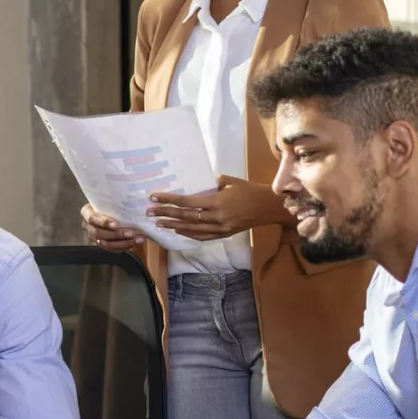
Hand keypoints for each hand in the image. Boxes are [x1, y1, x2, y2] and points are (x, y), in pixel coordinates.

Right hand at [81, 203, 143, 252]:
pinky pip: (112, 249)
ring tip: (138, 239)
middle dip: (116, 235)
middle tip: (131, 233)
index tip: (116, 224)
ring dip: (124, 243)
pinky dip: (125, 247)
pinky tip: (135, 242)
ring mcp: (94, 237)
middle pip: (99, 234)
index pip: (92, 218)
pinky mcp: (102, 245)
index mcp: (86, 212)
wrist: (111, 208)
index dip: (103, 222)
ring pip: (106, 244)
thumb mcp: (109, 198)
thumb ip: (115, 200)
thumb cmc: (111, 201)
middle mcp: (88, 226)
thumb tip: (132, 199)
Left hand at [147, 176, 278, 242]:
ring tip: (159, 223)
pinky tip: (178, 231)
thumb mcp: (230, 181)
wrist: (267, 207)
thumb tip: (197, 182)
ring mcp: (220, 228)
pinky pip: (202, 237)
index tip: (154, 198)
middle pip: (185, 217)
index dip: (169, 201)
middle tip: (150, 213)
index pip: (186, 202)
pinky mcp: (224, 234)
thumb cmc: (249, 190)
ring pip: (191, 229)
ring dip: (173, 226)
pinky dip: (189, 234)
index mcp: (216, 202)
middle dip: (165, 214)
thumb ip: (212, 182)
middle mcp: (216, 217)